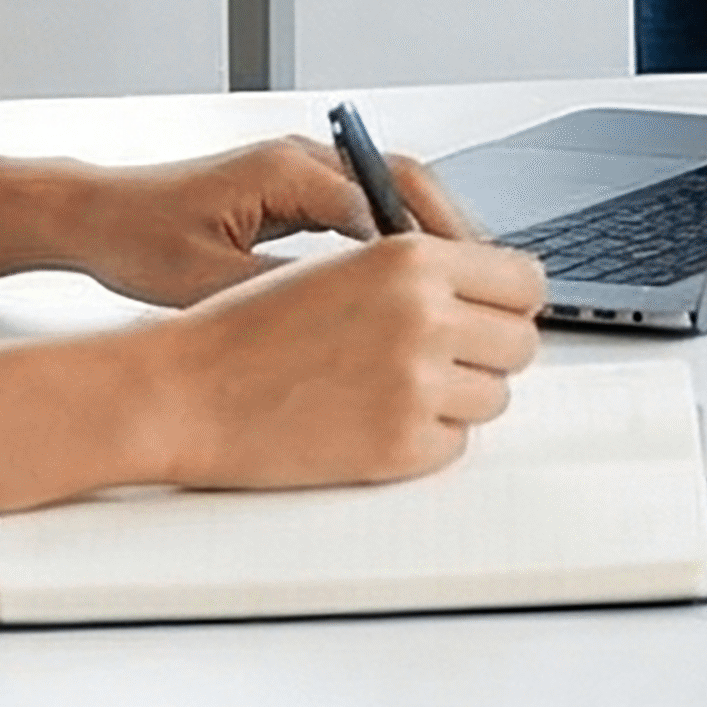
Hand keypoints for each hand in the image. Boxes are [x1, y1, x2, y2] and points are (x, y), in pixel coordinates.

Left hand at [55, 130, 461, 307]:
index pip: (384, 200)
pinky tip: (409, 278)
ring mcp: (299, 169)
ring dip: (428, 231)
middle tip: (487, 278)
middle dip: (450, 228)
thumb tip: (345, 314)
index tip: (462, 282)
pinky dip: (394, 235)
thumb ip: (277, 291)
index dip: (430, 245)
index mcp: (285, 170)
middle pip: (405, 180)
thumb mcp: (204, 280)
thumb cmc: (137, 240)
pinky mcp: (292, 188)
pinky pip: (363, 205)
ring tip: (463, 282)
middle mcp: (301, 159)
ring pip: (389, 191)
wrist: (95, 215)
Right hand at [138, 229, 546, 491]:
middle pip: (520, 341)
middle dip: (487, 351)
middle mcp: (424, 316)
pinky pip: (454, 445)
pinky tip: (370, 422)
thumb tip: (489, 292)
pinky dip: (424, 441)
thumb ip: (420, 271)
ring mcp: (416, 385)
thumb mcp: (342, 266)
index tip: (491, 313)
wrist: (182, 390)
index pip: (523, 279)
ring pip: (494, 397)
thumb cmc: (245, 327)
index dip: (508, 300)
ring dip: (456, 397)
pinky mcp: (400, 447)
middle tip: (439, 358)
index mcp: (410, 258)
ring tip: (390, 389)